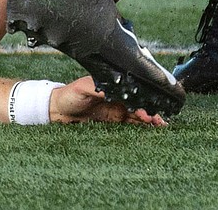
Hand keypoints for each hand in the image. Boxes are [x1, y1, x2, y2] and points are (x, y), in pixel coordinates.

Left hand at [49, 76, 166, 125]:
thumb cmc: (70, 94)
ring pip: (136, 115)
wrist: (57, 110)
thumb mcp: (84, 87)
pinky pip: (128, 125)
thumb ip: (99, 88)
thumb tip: (115, 89)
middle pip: (138, 104)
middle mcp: (117, 97)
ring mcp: (115, 110)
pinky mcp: (112, 122)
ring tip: (159, 126)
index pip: (133, 92)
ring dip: (147, 120)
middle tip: (159, 121)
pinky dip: (139, 127)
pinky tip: (147, 130)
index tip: (151, 109)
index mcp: (112, 86)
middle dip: (150, 111)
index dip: (143, 100)